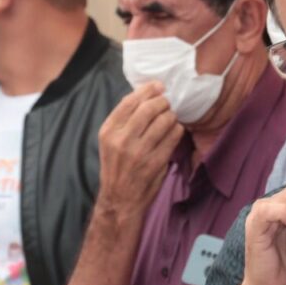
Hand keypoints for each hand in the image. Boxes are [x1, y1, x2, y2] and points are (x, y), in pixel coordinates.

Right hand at [97, 82, 183, 216]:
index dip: (147, 90)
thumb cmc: (117, 166)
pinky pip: (173, 137)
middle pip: (149, 108)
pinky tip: (174, 131)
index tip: (158, 86)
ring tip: (170, 118)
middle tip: (167, 102)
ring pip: (164, 120)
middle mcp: (122, 140)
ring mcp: (139, 152)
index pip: (130, 101)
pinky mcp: (155, 162)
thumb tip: (143, 95)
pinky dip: (177, 130)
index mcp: (108, 131)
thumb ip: (124, 120)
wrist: (119, 199)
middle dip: (162, 101)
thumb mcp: (110, 141)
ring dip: (171, 116)